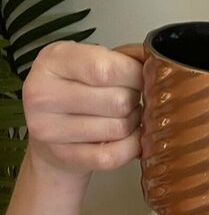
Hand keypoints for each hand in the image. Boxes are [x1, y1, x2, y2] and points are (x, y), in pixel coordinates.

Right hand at [22, 40, 145, 179]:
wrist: (49, 130)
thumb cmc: (77, 88)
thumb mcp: (90, 60)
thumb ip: (125, 57)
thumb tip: (159, 62)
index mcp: (52, 61)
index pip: (105, 69)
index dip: (134, 74)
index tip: (138, 76)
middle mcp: (43, 95)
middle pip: (118, 101)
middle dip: (134, 99)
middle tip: (128, 98)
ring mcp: (50, 130)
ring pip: (119, 128)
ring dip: (133, 122)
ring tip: (125, 115)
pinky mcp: (64, 157)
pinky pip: (114, 156)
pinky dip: (130, 146)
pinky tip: (126, 137)